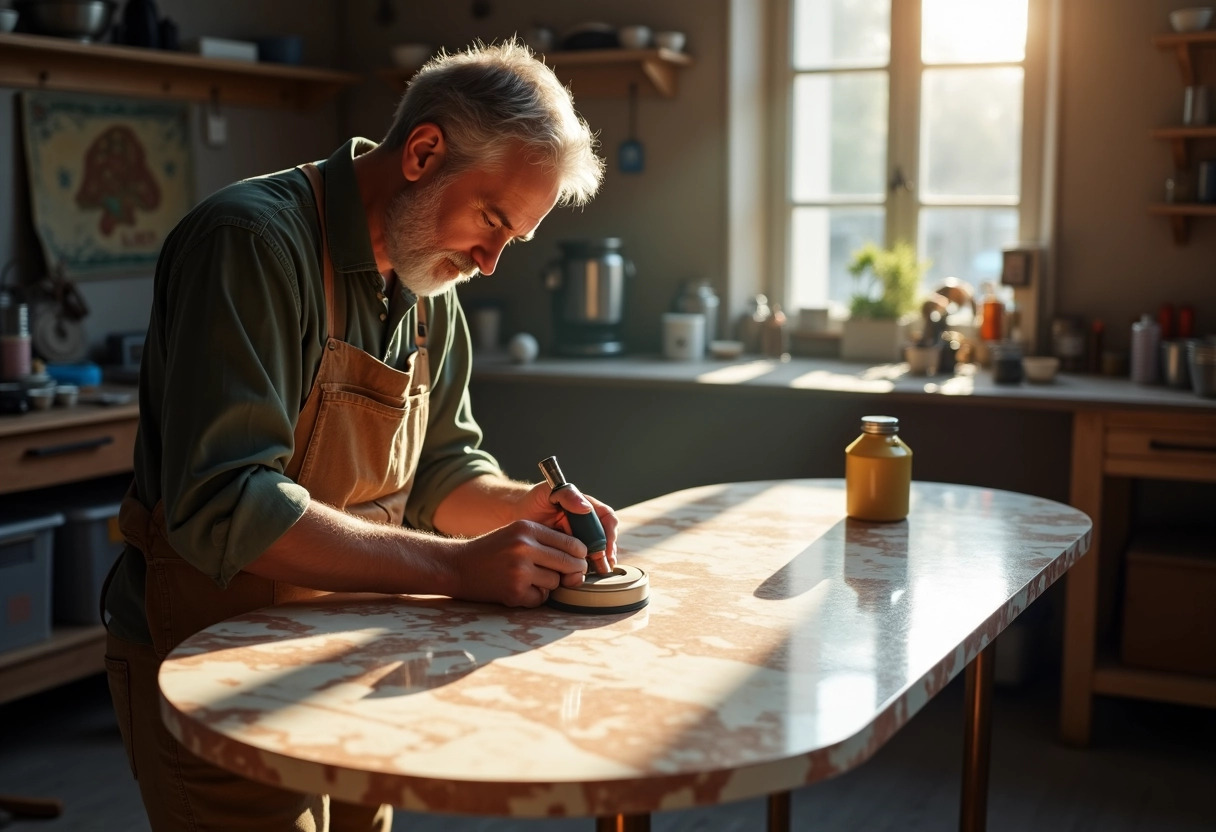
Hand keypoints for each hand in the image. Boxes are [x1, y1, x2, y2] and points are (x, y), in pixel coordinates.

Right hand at [451, 520, 589, 606]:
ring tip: (531, 579)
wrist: (456, 566)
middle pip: (569, 563)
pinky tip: (520, 589)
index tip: (579, 560)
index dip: (580, 554)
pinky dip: (535, 597)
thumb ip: (546, 540)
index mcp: (527, 528)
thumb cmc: (491, 550)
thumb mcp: (516, 533)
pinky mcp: (514, 591)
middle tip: (571, 575)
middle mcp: (524, 547)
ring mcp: (519, 570)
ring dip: (549, 585)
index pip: (570, 543)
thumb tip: (582, 557)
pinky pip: (541, 598)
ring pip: (556, 582)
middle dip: (574, 571)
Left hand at [513, 480, 618, 571]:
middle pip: (604, 539)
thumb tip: (586, 508)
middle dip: (606, 554)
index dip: (609, 533)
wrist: (517, 515)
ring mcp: (578, 539)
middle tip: (604, 567)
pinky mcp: (567, 552)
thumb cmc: (533, 501)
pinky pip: (578, 562)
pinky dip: (581, 570)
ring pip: (595, 553)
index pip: (606, 519)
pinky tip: (579, 576)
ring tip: (596, 573)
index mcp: (585, 508)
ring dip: (598, 564)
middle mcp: (586, 524)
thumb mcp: (548, 492)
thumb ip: (567, 494)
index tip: (605, 548)